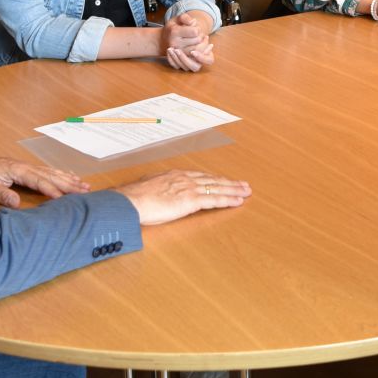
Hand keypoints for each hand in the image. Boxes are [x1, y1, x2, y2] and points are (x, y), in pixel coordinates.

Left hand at [0, 144, 89, 208]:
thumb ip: (2, 194)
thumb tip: (16, 203)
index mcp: (18, 170)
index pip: (40, 181)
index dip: (53, 190)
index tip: (66, 198)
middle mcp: (26, 167)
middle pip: (52, 176)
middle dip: (69, 184)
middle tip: (86, 191)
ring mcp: (28, 167)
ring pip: (52, 173)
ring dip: (69, 179)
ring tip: (84, 185)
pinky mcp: (26, 169)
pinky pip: (48, 171)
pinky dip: (61, 174)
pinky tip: (68, 176)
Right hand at [114, 169, 250, 224]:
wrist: (131, 201)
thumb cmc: (135, 198)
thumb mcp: (148, 188)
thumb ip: (157, 188)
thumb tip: (155, 191)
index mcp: (175, 175)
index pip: (200, 176)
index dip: (214, 179)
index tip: (224, 180)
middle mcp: (185, 179)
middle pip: (213, 180)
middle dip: (229, 182)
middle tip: (243, 184)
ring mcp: (189, 188)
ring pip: (217, 188)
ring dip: (234, 190)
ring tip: (246, 192)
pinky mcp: (190, 201)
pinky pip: (214, 200)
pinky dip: (227, 200)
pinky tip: (237, 201)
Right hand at [160, 13, 213, 70]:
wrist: (164, 40)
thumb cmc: (173, 28)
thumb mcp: (177, 19)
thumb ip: (185, 17)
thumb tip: (194, 22)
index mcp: (174, 32)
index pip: (194, 32)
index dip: (197, 29)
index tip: (195, 28)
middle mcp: (176, 44)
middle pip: (197, 40)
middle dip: (201, 36)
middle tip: (199, 34)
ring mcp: (178, 53)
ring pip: (198, 51)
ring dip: (203, 45)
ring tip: (201, 40)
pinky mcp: (182, 59)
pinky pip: (196, 59)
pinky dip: (202, 53)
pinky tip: (202, 46)